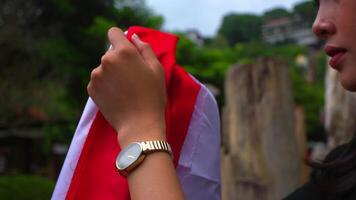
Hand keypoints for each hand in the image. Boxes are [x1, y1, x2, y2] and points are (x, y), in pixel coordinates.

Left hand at [87, 27, 166, 146]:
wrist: (139, 125)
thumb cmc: (153, 96)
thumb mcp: (157, 69)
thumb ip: (145, 48)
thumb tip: (133, 37)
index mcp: (123, 51)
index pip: (114, 32)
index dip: (121, 39)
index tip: (128, 50)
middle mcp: (106, 59)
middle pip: (111, 53)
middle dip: (120, 60)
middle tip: (133, 78)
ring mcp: (96, 75)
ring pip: (104, 68)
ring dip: (112, 73)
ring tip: (125, 90)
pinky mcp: (91, 88)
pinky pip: (99, 80)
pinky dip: (106, 85)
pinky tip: (117, 97)